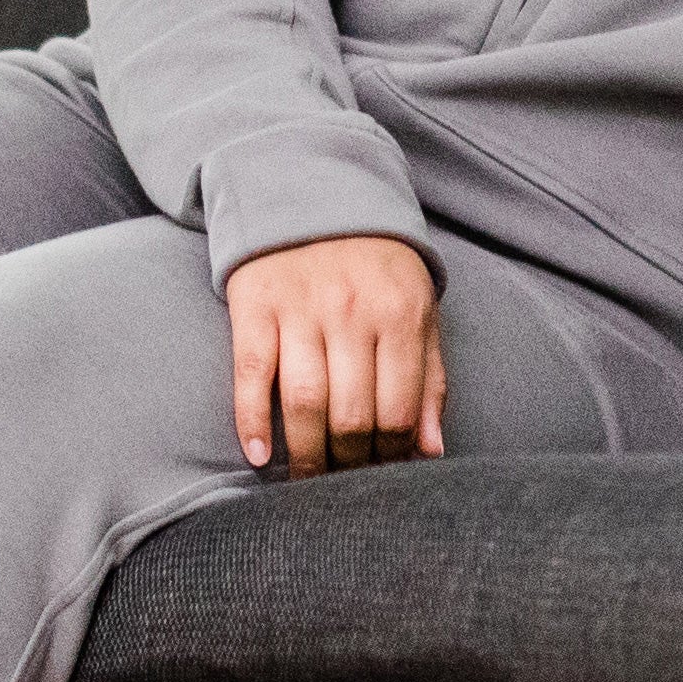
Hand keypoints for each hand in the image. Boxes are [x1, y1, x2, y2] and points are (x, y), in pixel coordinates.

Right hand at [225, 234, 444, 477]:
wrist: (313, 194)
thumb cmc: (375, 267)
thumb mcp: (418, 311)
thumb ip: (429, 380)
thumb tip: (432, 452)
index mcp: (399, 315)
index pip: (398, 410)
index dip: (391, 457)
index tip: (383, 479)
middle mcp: (351, 312)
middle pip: (351, 415)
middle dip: (349, 464)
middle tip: (344, 488)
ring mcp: (300, 308)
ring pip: (303, 402)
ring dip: (305, 455)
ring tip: (307, 482)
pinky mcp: (255, 305)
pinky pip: (251, 374)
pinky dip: (252, 421)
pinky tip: (259, 456)